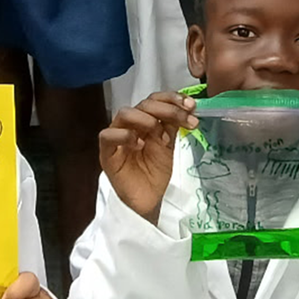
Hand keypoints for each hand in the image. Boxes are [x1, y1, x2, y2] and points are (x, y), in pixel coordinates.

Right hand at [97, 92, 192, 220]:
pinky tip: (140, 145)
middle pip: (144, 104)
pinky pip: (108, 135)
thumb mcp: (169, 144)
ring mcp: (117, 137)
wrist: (149, 200)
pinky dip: (125, 136)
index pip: (155, 99)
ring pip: (125, 113)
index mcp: (145, 120)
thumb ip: (172, 125)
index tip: (191, 105)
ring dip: (147, 120)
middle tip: (186, 120)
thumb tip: (187, 107)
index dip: (172, 98)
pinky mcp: (107, 154)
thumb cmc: (156, 172)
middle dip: (168, 109)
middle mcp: (131, 124)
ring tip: (161, 136)